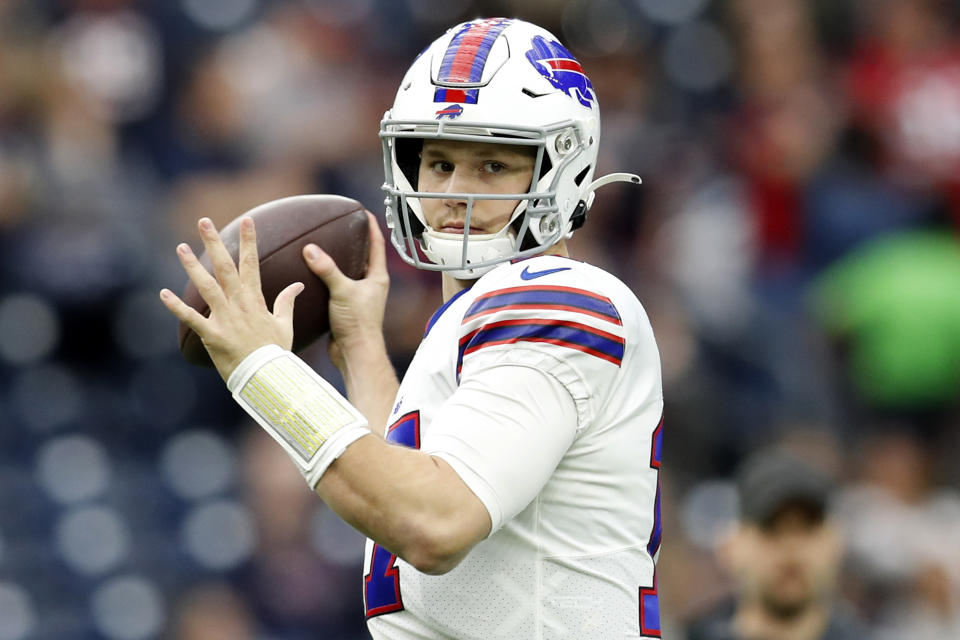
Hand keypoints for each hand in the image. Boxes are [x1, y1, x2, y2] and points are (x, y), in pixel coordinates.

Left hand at [160, 217, 303, 380]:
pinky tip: (163, 293)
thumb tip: (297, 285)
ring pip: (206, 287)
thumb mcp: (285, 325)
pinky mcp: (212, 335)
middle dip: (215, 243)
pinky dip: (176, 306)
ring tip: (181, 247)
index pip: (252, 264)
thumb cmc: (276, 352)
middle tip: (204, 221)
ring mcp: (225, 319)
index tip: (247, 220)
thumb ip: (287, 302)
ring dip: (192, 266)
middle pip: (225, 267)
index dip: (249, 241)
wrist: (267, 377)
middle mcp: (239, 304)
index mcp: (256, 300)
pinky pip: (192, 318)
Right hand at [303, 212, 389, 369]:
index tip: (363, 211)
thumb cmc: (358, 324)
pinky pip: (336, 288)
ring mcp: (359, 298)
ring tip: (323, 247)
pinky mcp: (346, 309)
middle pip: (363, 257)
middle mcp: (370, 286)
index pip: (377, 244)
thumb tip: (310, 249)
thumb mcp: (342, 291)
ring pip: (348, 273)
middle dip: (354, 242)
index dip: (371, 226)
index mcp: (377, 278)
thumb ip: (327, 269)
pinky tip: (312, 276)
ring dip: (338, 261)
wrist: (355, 353)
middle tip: (341, 227)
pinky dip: (326, 280)